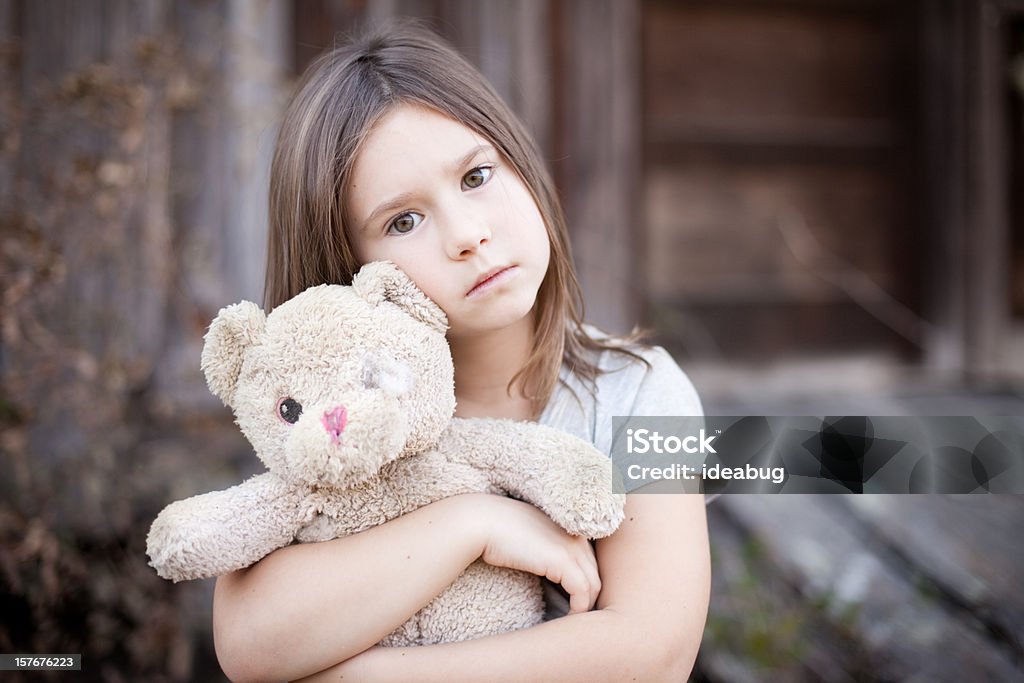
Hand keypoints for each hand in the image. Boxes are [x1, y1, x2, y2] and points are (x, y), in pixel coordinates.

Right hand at [470, 494, 600, 613]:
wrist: (483, 521)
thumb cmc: (499, 530)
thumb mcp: (531, 537)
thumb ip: (545, 550)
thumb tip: (545, 570)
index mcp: (571, 529)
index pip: (589, 563)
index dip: (584, 585)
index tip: (571, 602)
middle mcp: (577, 537)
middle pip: (595, 575)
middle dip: (589, 598)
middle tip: (573, 617)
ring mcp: (572, 548)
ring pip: (593, 586)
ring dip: (584, 608)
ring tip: (569, 623)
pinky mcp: (563, 561)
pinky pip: (582, 593)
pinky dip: (577, 610)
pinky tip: (565, 618)